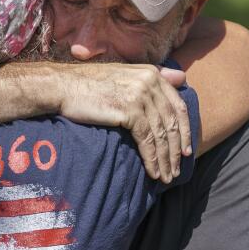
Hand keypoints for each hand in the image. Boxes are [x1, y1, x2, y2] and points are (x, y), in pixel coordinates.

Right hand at [50, 63, 190, 182]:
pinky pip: (147, 140)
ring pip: (161, 134)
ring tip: (166, 177)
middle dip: (176, 150)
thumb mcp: (125, 75)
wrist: (62, 86)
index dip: (185, 130)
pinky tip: (153, 172)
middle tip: (176, 170)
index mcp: (152, 73)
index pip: (178, 105)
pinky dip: (152, 159)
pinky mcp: (129, 110)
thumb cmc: (89, 84)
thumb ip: (154, 77)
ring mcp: (140, 95)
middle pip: (172, 123)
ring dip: (165, 160)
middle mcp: (150, 81)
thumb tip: (182, 77)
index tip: (186, 150)